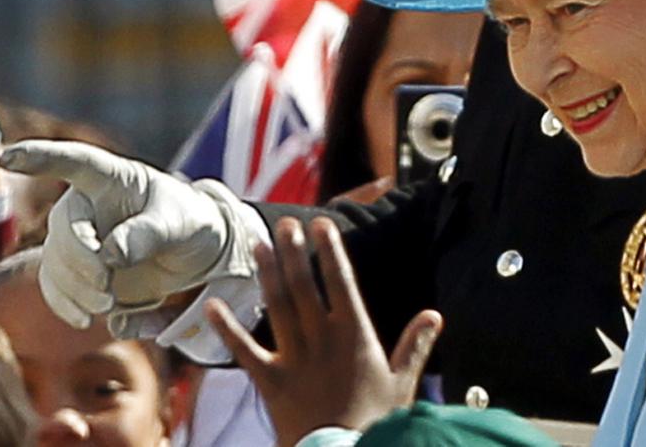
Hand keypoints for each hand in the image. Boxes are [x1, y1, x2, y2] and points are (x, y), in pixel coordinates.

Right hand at [0, 139, 257, 327]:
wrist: (195, 253)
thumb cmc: (188, 222)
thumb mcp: (179, 222)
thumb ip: (148, 233)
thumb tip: (110, 255)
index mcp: (112, 179)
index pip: (73, 161)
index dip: (39, 158)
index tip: (8, 158)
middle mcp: (87, 205)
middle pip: (64, 228)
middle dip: (80, 261)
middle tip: (108, 289)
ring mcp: (79, 238)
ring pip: (56, 262)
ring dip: (75, 288)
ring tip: (108, 305)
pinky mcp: (78, 271)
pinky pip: (56, 287)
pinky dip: (66, 304)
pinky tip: (84, 319)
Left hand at [206, 218, 439, 446]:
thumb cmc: (376, 422)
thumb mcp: (403, 383)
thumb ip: (415, 346)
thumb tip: (434, 316)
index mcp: (354, 335)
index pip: (341, 281)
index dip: (330, 250)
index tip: (322, 224)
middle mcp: (321, 339)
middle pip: (304, 286)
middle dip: (295, 251)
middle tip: (287, 224)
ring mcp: (293, 358)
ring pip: (277, 307)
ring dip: (267, 274)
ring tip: (259, 245)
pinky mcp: (270, 381)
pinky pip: (244, 350)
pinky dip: (226, 328)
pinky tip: (211, 305)